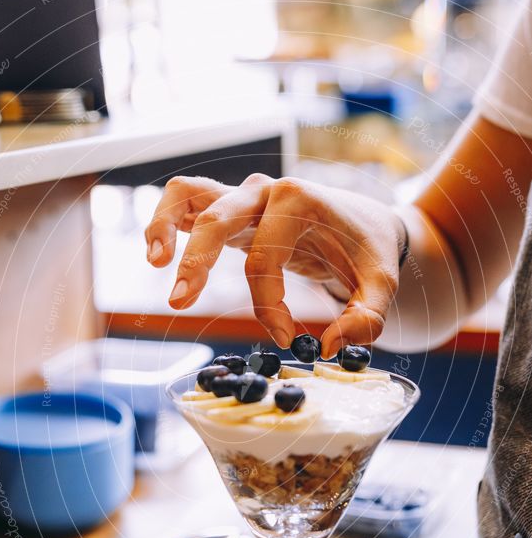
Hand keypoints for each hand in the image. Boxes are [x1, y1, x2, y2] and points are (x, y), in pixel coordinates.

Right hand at [145, 174, 401, 357]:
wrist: (367, 222)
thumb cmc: (369, 251)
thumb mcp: (382, 284)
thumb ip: (366, 317)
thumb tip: (327, 346)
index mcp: (300, 200)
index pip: (265, 258)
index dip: (268, 305)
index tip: (284, 339)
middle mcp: (265, 190)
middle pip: (217, 218)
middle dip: (195, 261)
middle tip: (180, 302)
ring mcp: (243, 195)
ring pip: (188, 193)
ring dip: (164, 225)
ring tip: (155, 263)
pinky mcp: (231, 208)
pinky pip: (187, 201)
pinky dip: (165, 221)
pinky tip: (156, 255)